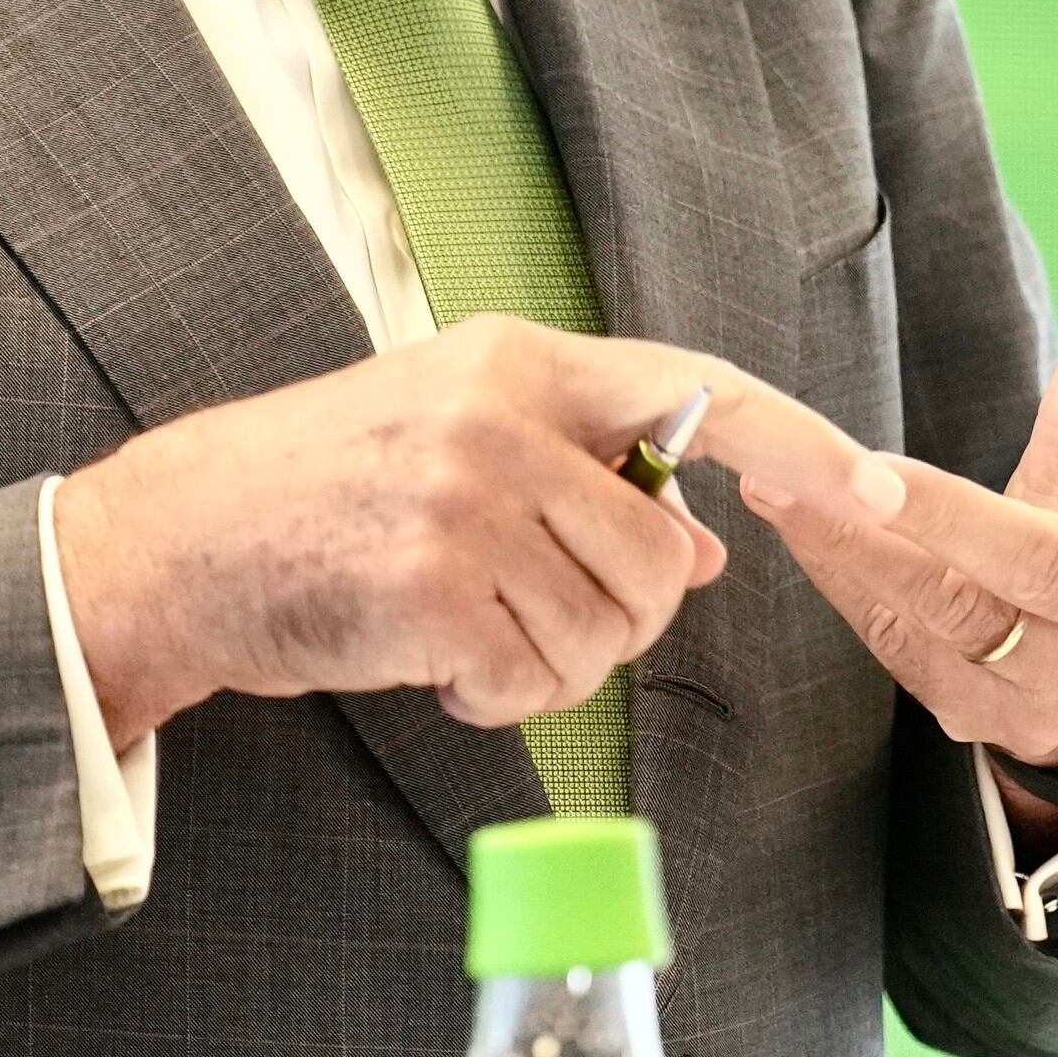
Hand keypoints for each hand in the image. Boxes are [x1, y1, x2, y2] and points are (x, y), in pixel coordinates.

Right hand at [52, 313, 906, 747]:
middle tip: (536, 622)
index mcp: (516, 358)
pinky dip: (498, 698)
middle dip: (620, 618)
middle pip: (657, 554)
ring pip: (606, 626)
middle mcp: (500, 413)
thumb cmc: (321, 492)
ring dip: (553, 666)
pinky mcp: (431, 583)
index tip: (881, 491)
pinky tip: (437, 665)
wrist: (176, 542)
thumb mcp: (455, 444)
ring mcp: (465, 496)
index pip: (696, 392)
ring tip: (470, 638)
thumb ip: (581, 480)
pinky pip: (533, 678)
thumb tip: (702, 543)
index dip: (799, 444)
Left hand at [741, 215, 1057, 784]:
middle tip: (863, 470)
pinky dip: (840, 577)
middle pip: (1035, 572)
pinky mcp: (984, 711)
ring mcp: (1055, 681)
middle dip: (944, 520)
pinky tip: (788, 516)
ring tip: (782, 482)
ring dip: (858, 546)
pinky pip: (900, 643)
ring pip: (949, 615)